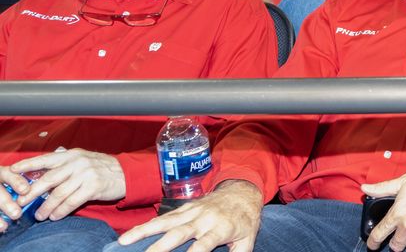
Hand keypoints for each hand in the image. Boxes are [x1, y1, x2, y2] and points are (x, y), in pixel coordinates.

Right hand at [0, 165, 34, 231]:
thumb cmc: (10, 183)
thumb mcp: (14, 178)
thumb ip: (26, 182)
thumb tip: (48, 190)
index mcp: (1, 173)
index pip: (8, 174)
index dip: (16, 181)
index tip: (26, 190)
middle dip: (5, 202)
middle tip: (17, 213)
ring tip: (4, 226)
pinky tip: (1, 228)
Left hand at [9, 149, 125, 220]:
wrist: (127, 173)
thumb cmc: (101, 168)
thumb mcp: (82, 161)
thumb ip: (64, 166)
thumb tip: (41, 177)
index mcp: (72, 155)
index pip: (46, 159)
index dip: (28, 164)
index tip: (13, 170)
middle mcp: (78, 163)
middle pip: (49, 179)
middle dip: (32, 192)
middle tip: (21, 202)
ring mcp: (86, 174)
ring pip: (59, 193)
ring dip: (47, 207)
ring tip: (40, 215)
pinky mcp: (94, 187)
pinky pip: (72, 202)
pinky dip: (61, 210)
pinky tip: (56, 216)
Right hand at [117, 179, 262, 251]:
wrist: (242, 192)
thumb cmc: (245, 220)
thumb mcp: (247, 239)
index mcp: (221, 228)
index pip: (204, 245)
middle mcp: (204, 219)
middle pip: (179, 233)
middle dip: (161, 246)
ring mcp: (193, 212)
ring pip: (166, 222)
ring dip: (145, 231)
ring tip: (125, 240)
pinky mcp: (185, 207)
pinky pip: (164, 216)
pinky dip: (148, 224)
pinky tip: (132, 233)